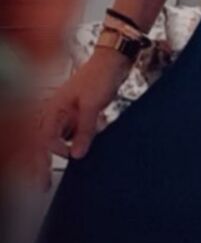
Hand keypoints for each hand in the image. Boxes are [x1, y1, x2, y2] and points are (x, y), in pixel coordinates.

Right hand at [20, 49, 132, 191]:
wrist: (116, 58)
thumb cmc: (101, 75)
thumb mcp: (93, 105)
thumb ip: (85, 130)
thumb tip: (77, 155)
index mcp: (55, 107)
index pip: (46, 138)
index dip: (55, 150)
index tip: (71, 156)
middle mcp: (60, 110)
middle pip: (48, 140)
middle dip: (44, 162)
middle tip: (43, 184)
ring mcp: (71, 110)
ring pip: (64, 136)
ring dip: (70, 146)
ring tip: (76, 157)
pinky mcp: (83, 110)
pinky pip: (78, 129)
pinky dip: (85, 135)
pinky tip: (98, 130)